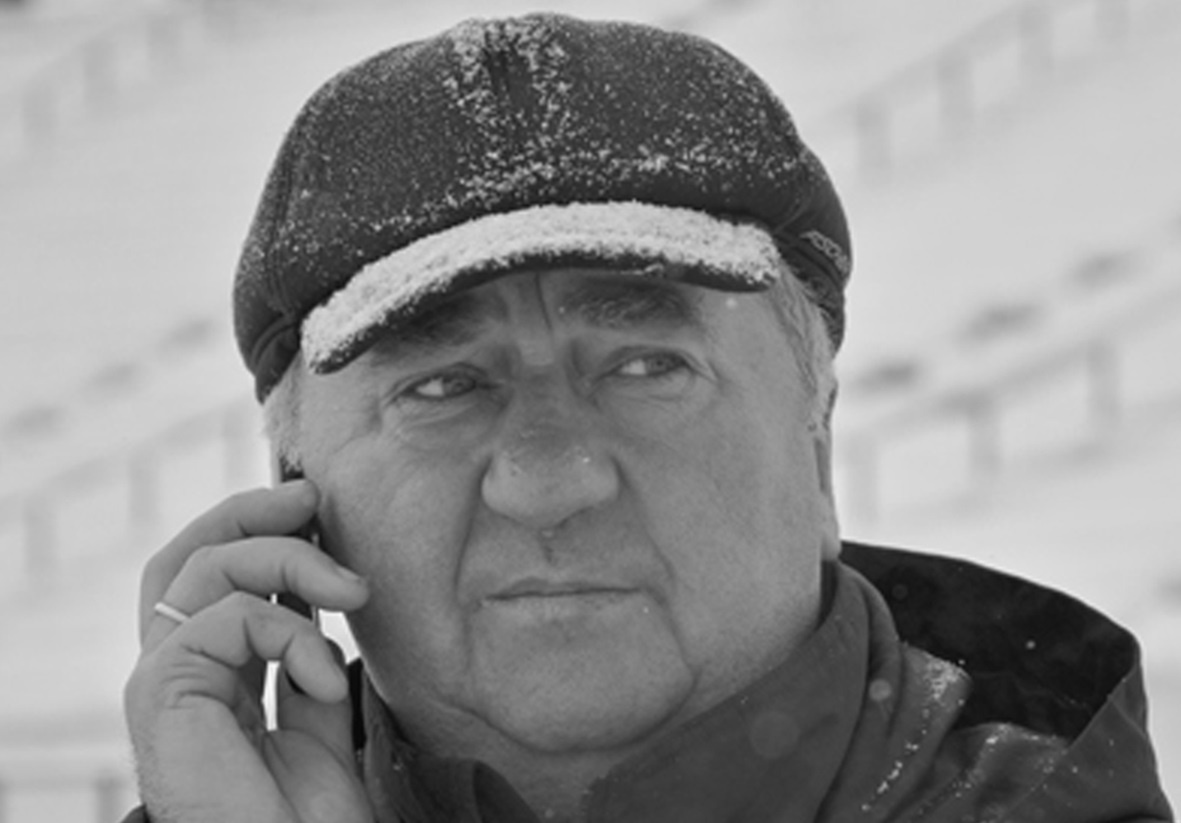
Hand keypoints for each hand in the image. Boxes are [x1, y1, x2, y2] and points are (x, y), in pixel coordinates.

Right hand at [123, 481, 372, 822]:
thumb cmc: (303, 815)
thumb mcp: (316, 717)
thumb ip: (306, 657)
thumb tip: (328, 592)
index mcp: (207, 674)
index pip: (209, 576)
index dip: (254, 529)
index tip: (316, 505)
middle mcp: (174, 670)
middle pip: (186, 556)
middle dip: (249, 512)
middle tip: (312, 496)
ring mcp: (161, 681)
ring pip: (204, 569)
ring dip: (290, 561)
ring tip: (355, 591)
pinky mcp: (162, 692)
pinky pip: (225, 618)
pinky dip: (288, 631)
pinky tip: (322, 675)